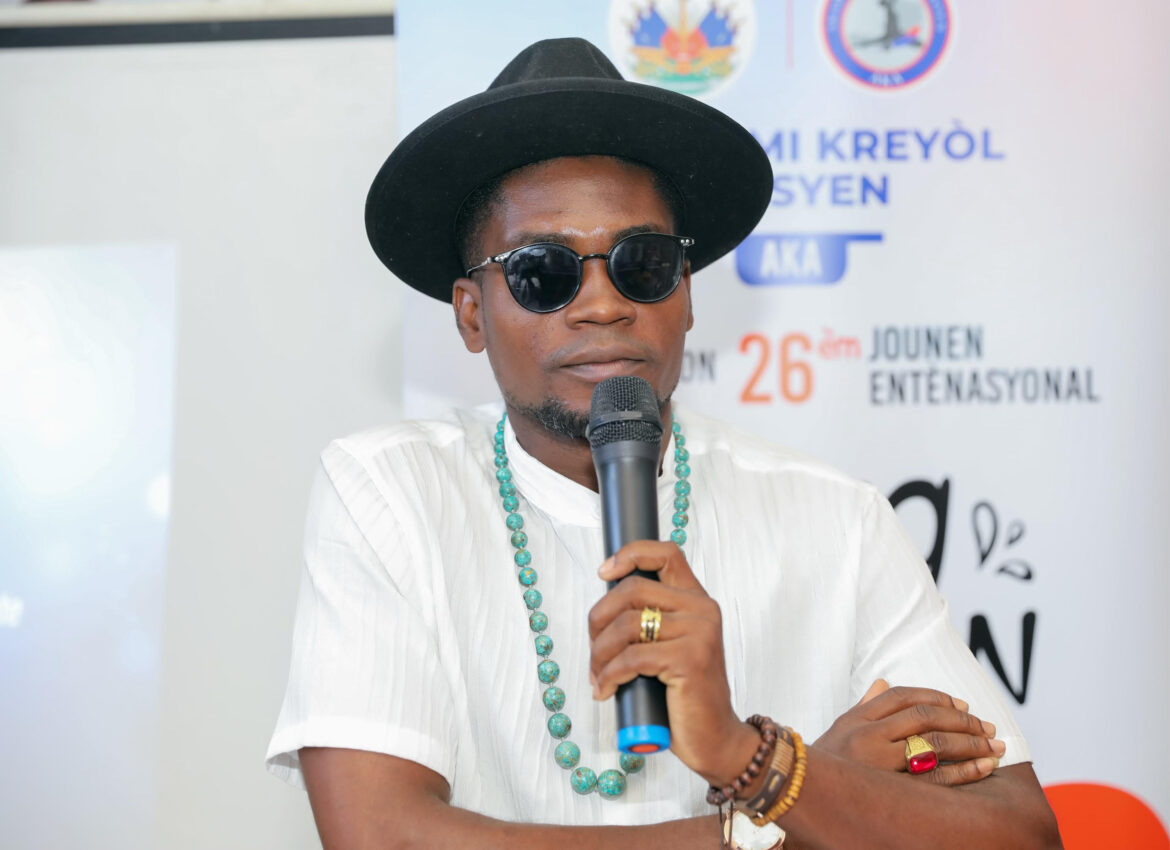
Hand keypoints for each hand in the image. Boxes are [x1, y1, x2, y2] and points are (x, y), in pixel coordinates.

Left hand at [589, 541, 759, 786]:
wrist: (714, 738)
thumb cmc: (684, 695)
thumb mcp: (668, 647)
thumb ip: (649, 621)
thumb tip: (603, 609)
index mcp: (696, 600)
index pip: (665, 553)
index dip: (630, 554)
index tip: (604, 573)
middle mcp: (702, 609)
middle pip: (632, 589)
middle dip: (599, 619)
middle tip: (593, 651)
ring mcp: (698, 633)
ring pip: (626, 624)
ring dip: (599, 654)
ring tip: (598, 677)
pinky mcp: (689, 659)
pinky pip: (631, 657)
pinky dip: (609, 675)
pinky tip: (605, 691)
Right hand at [814, 679, 1005, 784]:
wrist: (799, 793)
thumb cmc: (825, 764)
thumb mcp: (839, 729)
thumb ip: (865, 706)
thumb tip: (883, 682)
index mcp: (858, 718)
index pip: (903, 696)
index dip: (937, 697)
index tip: (962, 706)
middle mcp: (868, 735)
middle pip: (924, 717)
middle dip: (962, 721)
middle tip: (988, 728)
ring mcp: (878, 762)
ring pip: (934, 744)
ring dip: (970, 743)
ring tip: (994, 747)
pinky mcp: (891, 789)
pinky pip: (935, 777)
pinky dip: (964, 771)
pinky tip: (983, 768)